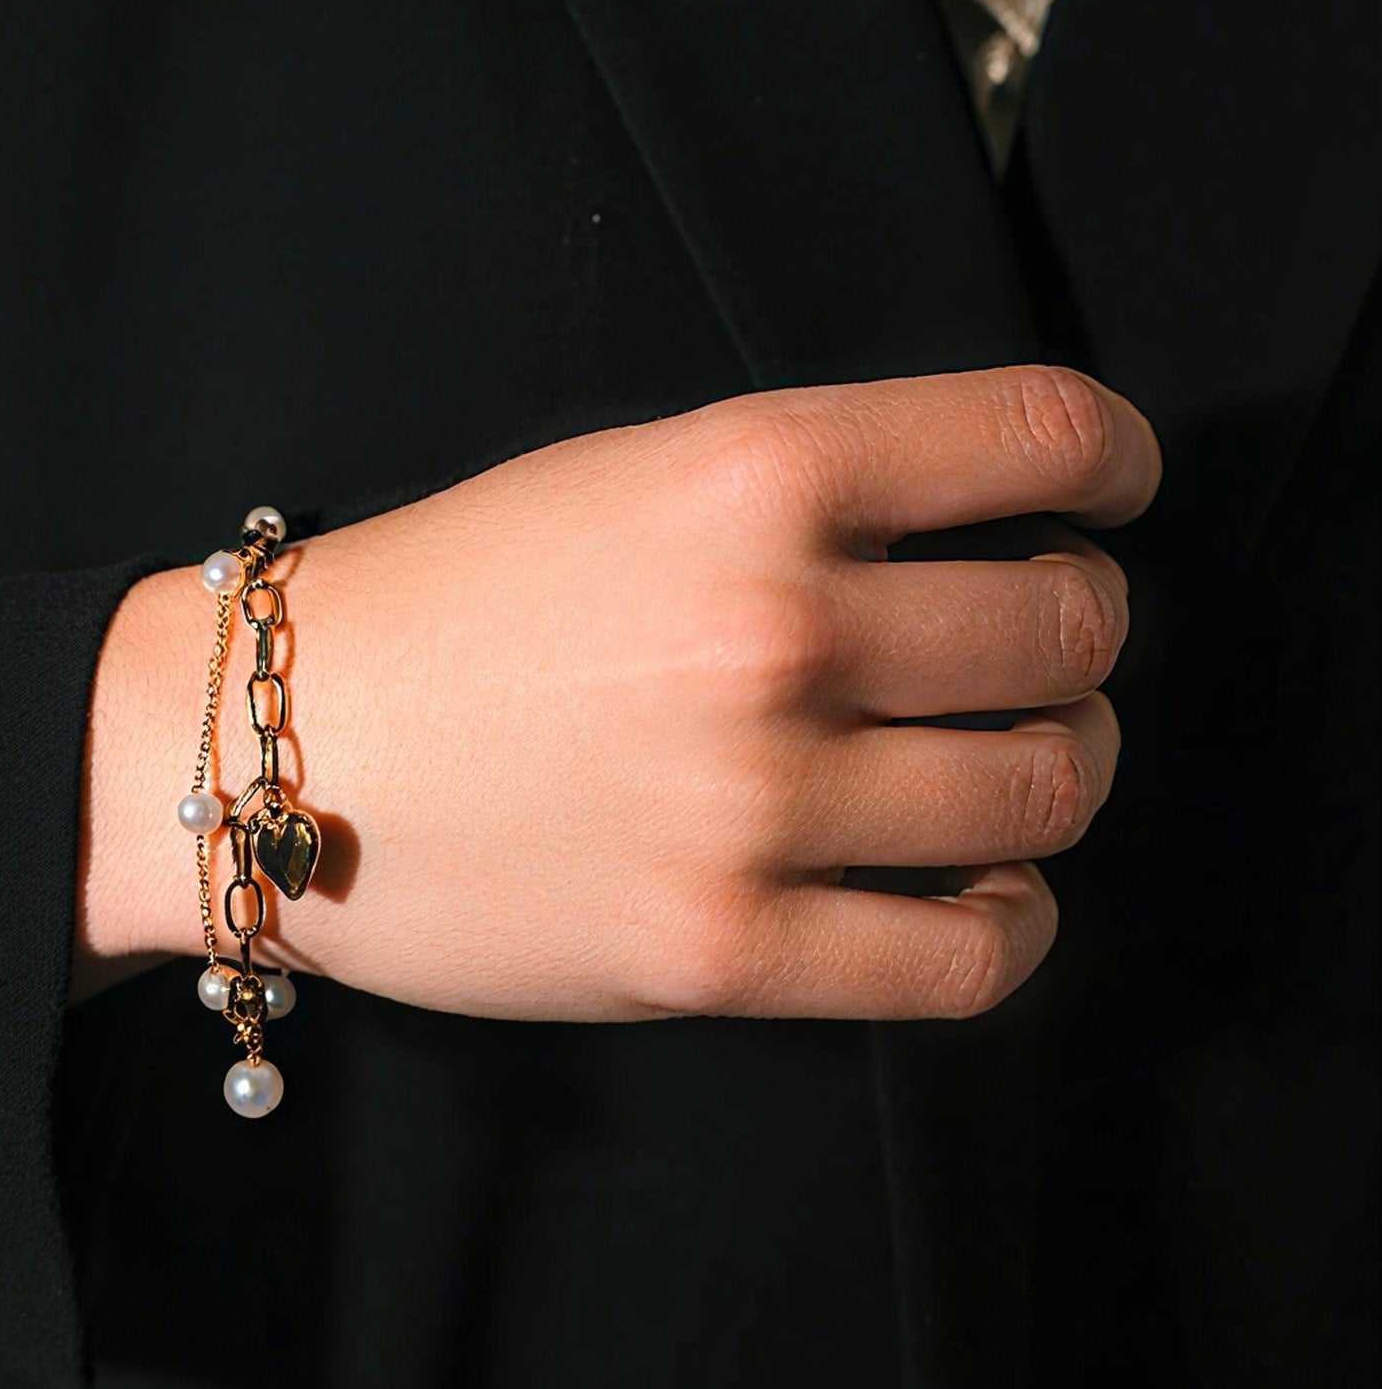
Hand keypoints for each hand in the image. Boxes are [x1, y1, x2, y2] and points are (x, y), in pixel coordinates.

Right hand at [80, 365, 1159, 1020]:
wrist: (277, 747)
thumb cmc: (441, 601)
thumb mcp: (620, 477)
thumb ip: (804, 492)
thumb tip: (979, 537)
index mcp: (750, 476)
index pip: (1038, 435)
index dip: (1111, 459)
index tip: (1107, 489)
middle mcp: (774, 628)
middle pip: (1068, 625)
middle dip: (1077, 626)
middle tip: (1035, 643)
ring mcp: (755, 802)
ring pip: (1048, 785)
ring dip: (1058, 765)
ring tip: (1007, 763)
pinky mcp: (725, 948)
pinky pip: (973, 953)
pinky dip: (1015, 918)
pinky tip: (986, 888)